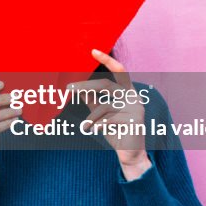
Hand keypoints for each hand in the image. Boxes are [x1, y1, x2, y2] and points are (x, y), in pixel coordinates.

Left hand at [74, 49, 151, 180]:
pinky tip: (96, 132)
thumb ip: (92, 99)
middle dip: (85, 86)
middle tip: (68, 88)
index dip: (107, 60)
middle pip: (106, 85)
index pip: (119, 71)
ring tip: (85, 127)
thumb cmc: (114, 130)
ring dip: (91, 118)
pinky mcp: (136, 122)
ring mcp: (137, 109)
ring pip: (105, 107)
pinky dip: (98, 126)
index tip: (93, 51)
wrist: (129, 154)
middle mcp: (134, 97)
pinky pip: (109, 120)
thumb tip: (78, 86)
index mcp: (127, 92)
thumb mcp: (100, 113)